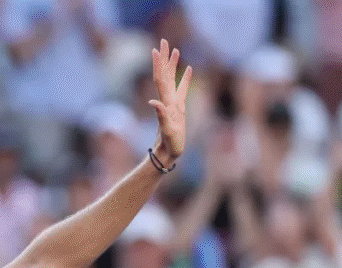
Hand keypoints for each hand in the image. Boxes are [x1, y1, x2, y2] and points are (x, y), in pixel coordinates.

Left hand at [148, 39, 192, 162]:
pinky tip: (189, 69)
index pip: (161, 79)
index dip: (158, 65)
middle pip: (165, 74)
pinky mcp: (179, 108)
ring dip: (172, 64)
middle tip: (163, 41)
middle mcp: (168, 100)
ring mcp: (173, 103)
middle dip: (164, 58)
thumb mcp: (166, 129)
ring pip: (172, 79)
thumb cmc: (169, 143)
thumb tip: (152, 102)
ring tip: (175, 49)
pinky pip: (182, 89)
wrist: (167, 152)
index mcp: (166, 102)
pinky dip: (185, 78)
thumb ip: (161, 115)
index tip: (155, 50)